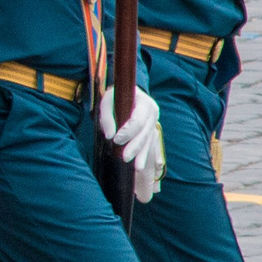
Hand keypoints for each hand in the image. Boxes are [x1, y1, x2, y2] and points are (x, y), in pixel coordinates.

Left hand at [99, 87, 166, 202]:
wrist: (127, 93)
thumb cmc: (115, 96)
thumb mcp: (107, 100)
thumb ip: (107, 117)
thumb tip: (110, 136)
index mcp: (145, 104)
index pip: (138, 121)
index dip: (128, 131)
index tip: (116, 140)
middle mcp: (153, 114)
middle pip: (145, 134)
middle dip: (135, 147)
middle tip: (124, 158)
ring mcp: (154, 123)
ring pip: (148, 142)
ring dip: (142, 155)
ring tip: (137, 168)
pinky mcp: (151, 131)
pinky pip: (149, 145)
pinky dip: (144, 156)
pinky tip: (140, 167)